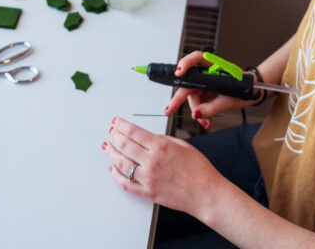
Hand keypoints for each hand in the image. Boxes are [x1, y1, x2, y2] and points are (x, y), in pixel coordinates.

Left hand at [102, 117, 222, 215]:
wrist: (206, 194)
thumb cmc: (200, 170)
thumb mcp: (183, 145)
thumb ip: (163, 140)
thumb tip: (147, 138)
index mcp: (161, 147)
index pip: (134, 132)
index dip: (122, 125)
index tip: (116, 121)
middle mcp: (152, 162)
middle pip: (125, 145)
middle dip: (115, 136)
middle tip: (111, 131)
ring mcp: (148, 178)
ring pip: (121, 164)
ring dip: (111, 153)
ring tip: (107, 147)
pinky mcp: (147, 193)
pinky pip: (126, 184)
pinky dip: (116, 175)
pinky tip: (113, 169)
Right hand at [164, 51, 256, 128]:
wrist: (251, 92)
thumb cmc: (243, 89)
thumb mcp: (229, 101)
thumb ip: (211, 108)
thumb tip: (196, 114)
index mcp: (213, 67)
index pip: (196, 59)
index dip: (186, 64)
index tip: (179, 72)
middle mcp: (206, 72)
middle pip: (189, 84)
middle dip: (179, 99)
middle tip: (169, 110)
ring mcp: (205, 82)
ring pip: (192, 97)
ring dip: (197, 111)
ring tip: (206, 123)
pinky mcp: (205, 90)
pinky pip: (198, 102)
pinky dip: (202, 112)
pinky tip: (207, 121)